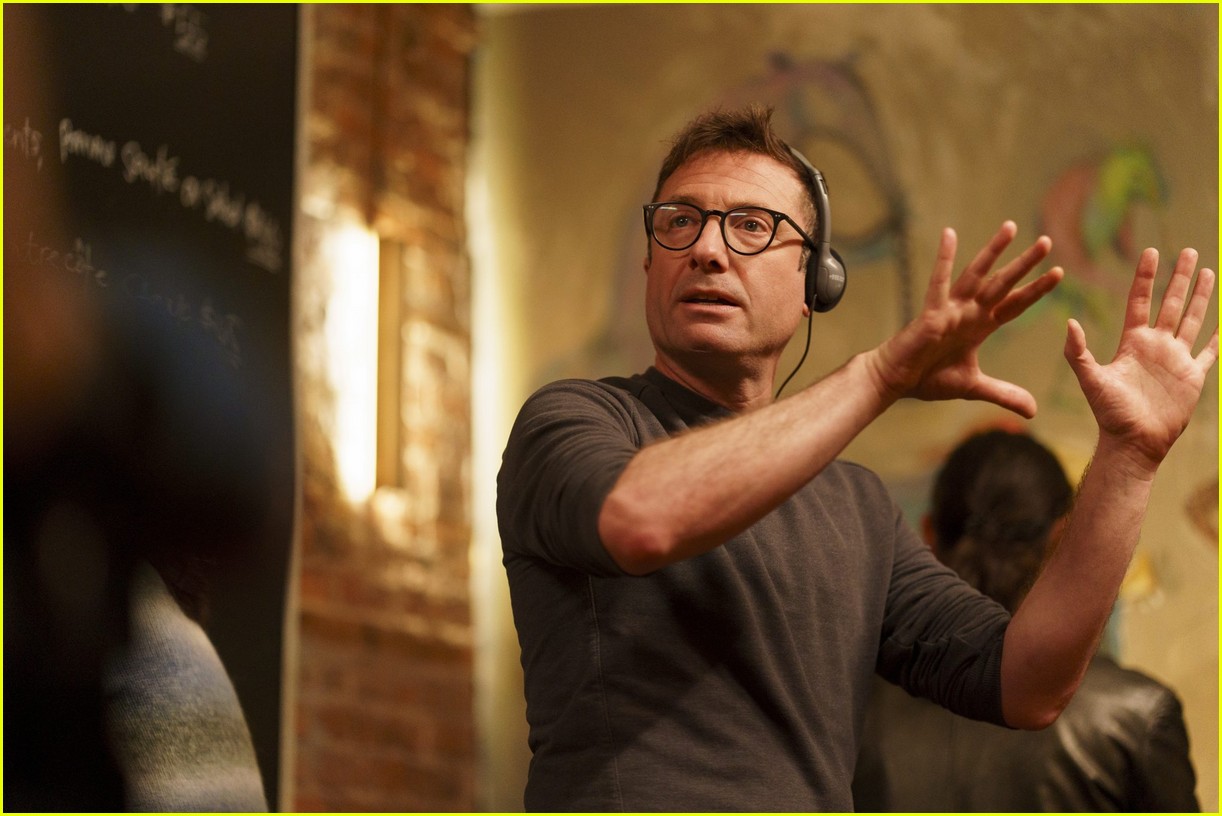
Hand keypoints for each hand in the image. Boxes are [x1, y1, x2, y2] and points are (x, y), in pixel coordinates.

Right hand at [867, 221, 1062, 416]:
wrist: (896, 380)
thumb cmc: (929, 378)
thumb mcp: (974, 387)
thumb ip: (1004, 394)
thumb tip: (1034, 411)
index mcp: (980, 326)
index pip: (1014, 304)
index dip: (1036, 290)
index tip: (1059, 274)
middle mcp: (969, 312)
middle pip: (1003, 283)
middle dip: (1025, 264)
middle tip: (1047, 241)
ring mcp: (951, 309)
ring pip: (978, 276)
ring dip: (994, 252)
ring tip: (1012, 227)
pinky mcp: (932, 313)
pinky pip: (940, 282)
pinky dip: (945, 258)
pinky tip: (950, 233)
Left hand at [1065, 247, 1218, 474]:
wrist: (1132, 442)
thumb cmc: (1109, 413)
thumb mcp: (1090, 379)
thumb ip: (1077, 352)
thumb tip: (1069, 322)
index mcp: (1133, 342)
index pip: (1140, 301)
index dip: (1146, 277)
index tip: (1151, 251)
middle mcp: (1156, 346)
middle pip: (1172, 303)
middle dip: (1180, 277)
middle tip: (1189, 251)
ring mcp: (1176, 359)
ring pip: (1193, 320)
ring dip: (1201, 297)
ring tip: (1209, 272)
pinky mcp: (1192, 377)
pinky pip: (1209, 353)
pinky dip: (1217, 339)